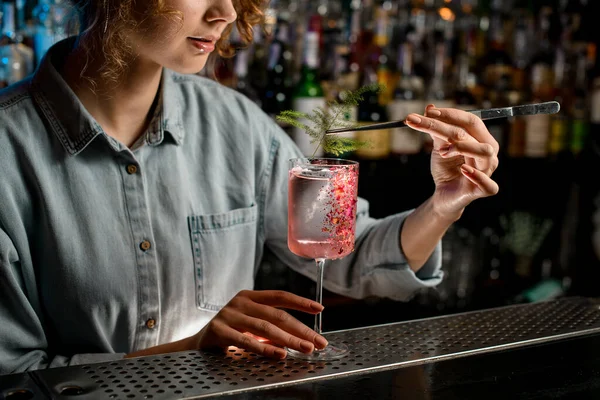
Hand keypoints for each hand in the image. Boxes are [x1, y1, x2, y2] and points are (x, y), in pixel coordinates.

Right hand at [191, 290, 327, 358]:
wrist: (198, 345)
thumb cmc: (229, 333)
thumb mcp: (250, 325)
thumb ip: (270, 327)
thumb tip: (301, 338)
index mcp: (250, 296)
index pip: (280, 296)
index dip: (300, 302)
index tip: (319, 309)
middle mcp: (240, 302)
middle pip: (276, 315)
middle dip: (300, 329)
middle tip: (318, 342)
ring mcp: (229, 315)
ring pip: (265, 328)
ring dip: (288, 340)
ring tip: (305, 349)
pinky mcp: (219, 331)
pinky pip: (247, 341)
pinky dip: (266, 349)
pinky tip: (280, 354)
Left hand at [405, 104, 499, 217]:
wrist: (443, 195)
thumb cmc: (446, 169)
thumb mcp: (440, 147)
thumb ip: (437, 130)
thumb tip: (430, 108)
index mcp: (481, 140)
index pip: (470, 120)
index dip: (450, 114)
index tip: (427, 111)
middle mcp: (489, 153)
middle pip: (470, 132)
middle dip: (443, 125)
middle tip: (419, 122)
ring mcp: (488, 171)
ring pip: (484, 152)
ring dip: (462, 147)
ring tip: (442, 151)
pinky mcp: (483, 190)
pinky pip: (488, 183)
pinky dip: (477, 176)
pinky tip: (463, 170)